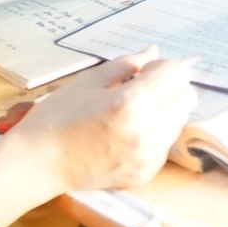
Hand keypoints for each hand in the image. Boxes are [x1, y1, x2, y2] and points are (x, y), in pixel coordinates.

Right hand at [5, 48, 196, 195]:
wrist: (39, 164)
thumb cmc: (57, 117)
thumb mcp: (89, 81)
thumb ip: (127, 64)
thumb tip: (154, 52)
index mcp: (131, 104)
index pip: (178, 74)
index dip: (163, 67)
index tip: (142, 73)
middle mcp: (147, 133)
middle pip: (188, 97)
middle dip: (169, 87)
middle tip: (139, 90)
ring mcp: (149, 157)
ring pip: (180, 121)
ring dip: (165, 110)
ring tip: (130, 114)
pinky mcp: (147, 173)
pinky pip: (165, 143)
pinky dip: (155, 133)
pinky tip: (126, 134)